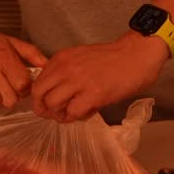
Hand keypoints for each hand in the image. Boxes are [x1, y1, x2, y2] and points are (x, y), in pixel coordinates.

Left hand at [31, 31, 167, 122]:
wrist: (136, 55)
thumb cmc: (111, 58)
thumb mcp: (80, 58)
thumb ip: (64, 71)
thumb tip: (52, 92)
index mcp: (61, 58)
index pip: (37, 82)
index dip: (40, 98)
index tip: (48, 104)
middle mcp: (66, 68)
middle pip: (39, 94)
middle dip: (43, 109)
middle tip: (54, 114)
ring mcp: (79, 81)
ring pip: (52, 105)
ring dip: (59, 115)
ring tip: (72, 114)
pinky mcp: (93, 94)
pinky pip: (73, 113)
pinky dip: (76, 117)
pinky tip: (86, 113)